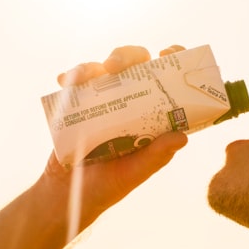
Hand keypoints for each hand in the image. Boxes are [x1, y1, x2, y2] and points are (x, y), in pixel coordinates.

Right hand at [40, 44, 189, 231]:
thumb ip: (156, 156)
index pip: (166, 81)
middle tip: (118, 65)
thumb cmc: (106, 186)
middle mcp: (129, 103)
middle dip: (129, 56)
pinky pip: (75, 82)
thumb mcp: (134, 173)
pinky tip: (66, 80)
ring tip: (92, 73)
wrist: (66, 197)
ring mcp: (102, 101)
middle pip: (134, 65)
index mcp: (150, 116)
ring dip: (98, 64)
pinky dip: (71, 76)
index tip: (170, 51)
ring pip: (104, 68)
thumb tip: (182, 137)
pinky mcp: (76, 105)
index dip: (172, 61)